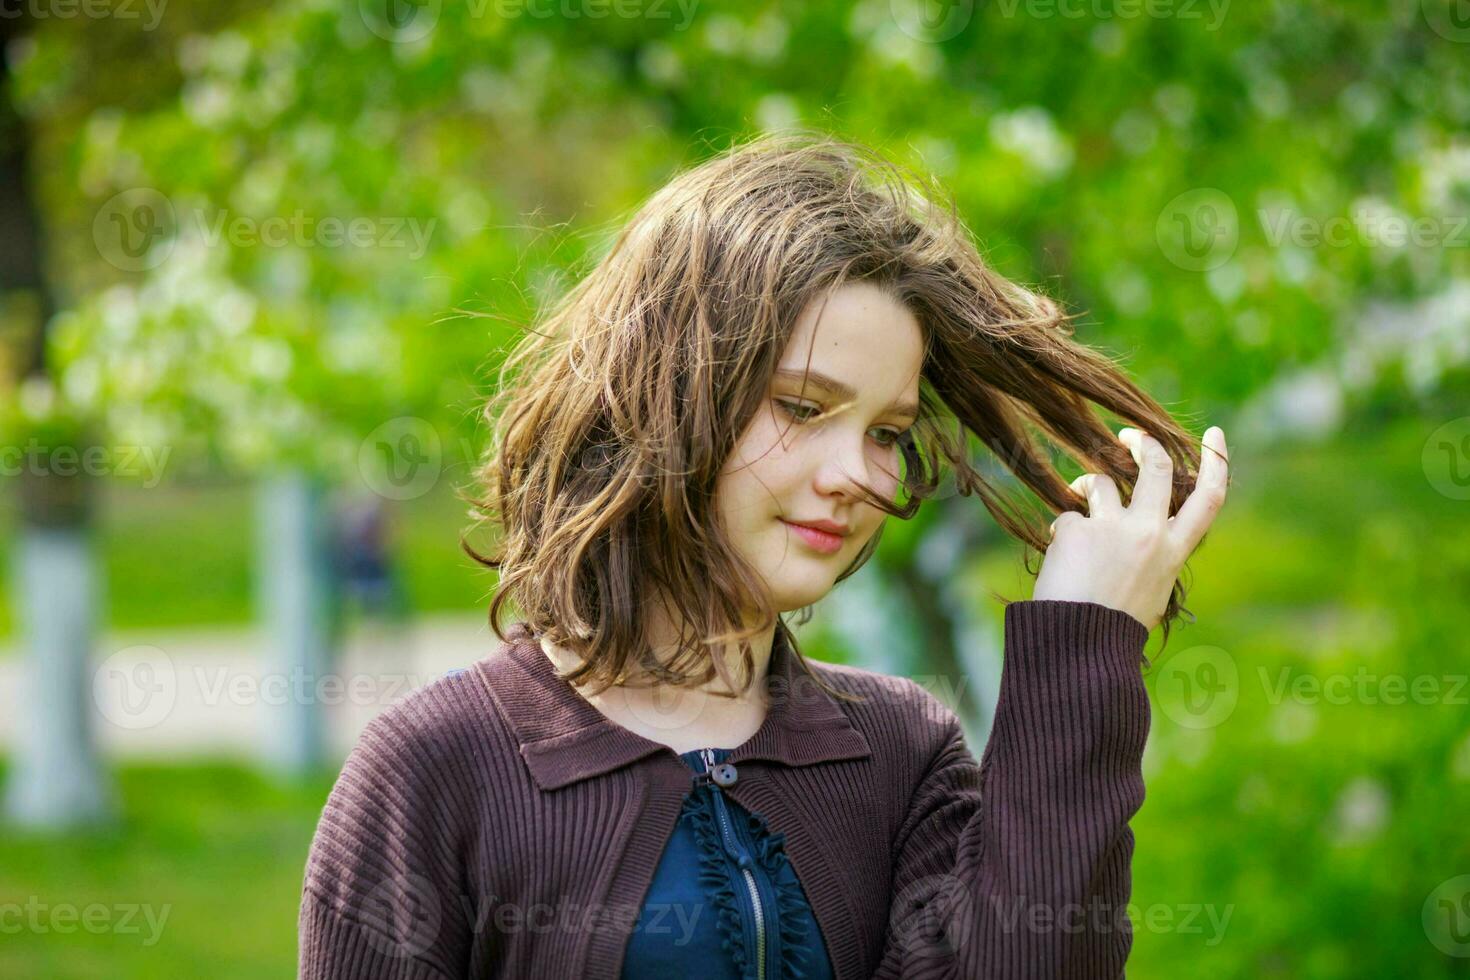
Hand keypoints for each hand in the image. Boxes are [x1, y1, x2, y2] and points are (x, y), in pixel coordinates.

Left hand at [1031, 426, 1229, 630]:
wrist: (1079, 646)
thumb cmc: (1114, 627)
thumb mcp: (1152, 591)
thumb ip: (1154, 554)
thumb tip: (1143, 528)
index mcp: (1173, 551)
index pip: (1208, 498)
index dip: (1216, 461)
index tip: (1214, 434)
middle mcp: (1149, 533)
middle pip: (1156, 467)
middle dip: (1143, 442)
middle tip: (1127, 435)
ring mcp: (1112, 529)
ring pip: (1103, 482)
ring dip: (1087, 484)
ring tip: (1078, 495)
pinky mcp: (1077, 530)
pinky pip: (1067, 516)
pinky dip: (1061, 530)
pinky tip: (1059, 556)